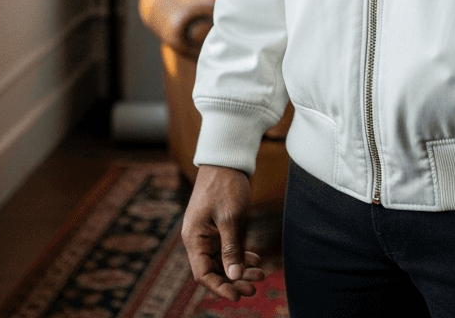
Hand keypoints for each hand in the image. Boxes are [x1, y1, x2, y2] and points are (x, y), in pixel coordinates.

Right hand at [181, 164, 265, 300]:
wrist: (227, 159)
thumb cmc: (225, 185)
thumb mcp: (231, 217)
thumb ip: (231, 247)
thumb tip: (233, 276)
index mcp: (194, 238)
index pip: (203, 273)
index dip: (219, 287)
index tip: (237, 296)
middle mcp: (199, 239)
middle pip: (214, 269)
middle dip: (234, 280)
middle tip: (255, 288)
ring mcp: (209, 233)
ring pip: (223, 260)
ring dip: (240, 269)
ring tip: (260, 275)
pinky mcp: (220, 226)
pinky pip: (229, 248)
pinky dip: (241, 256)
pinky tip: (255, 261)